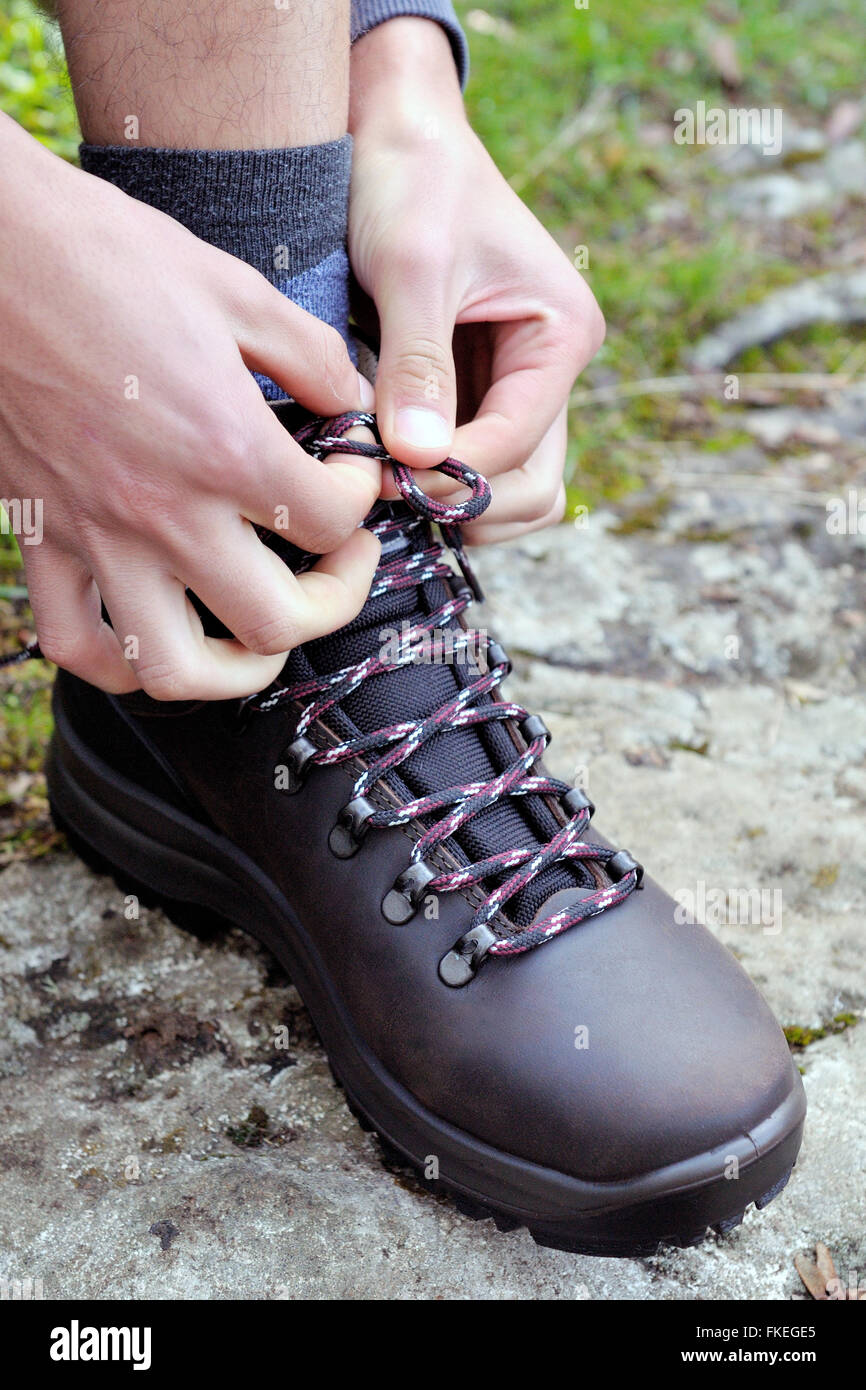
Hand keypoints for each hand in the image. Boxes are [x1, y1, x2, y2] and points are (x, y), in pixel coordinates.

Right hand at [0, 114, 379, 699]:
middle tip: (341, 559)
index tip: (351, 469)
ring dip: (237, 668)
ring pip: (177, 669)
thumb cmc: (103, 256)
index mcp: (223, 447)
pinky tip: (162, 633)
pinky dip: (125, 661)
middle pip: (277, 623)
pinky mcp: (43, 540)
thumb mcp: (233, 289)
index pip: (331, 521)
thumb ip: (311, 357)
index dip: (363, 498)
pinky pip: (80, 644)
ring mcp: (97, 539)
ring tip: (263, 632)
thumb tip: (352, 403)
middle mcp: (164, 513)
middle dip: (333, 599)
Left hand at [348, 18, 604, 543]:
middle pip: (532, 485)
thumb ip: (417, 364)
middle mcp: (550, 371)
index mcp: (563, 336)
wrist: (396, 136)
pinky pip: (470, 465)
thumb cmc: (413, 182)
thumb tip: (419, 458)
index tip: (388, 477)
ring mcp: (516, 388)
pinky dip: (434, 478)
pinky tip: (383, 461)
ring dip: (454, 499)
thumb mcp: (413, 267)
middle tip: (387, 490)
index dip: (458, 472)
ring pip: (507, 488)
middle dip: (467, 499)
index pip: (521, 440)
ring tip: (383, 479)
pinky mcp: (476, 395)